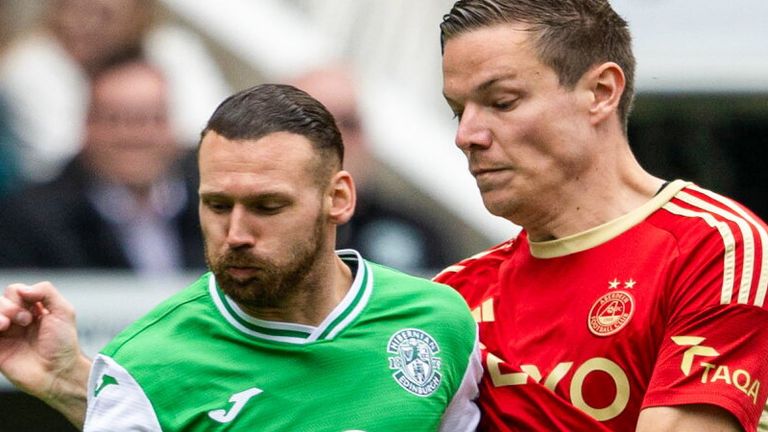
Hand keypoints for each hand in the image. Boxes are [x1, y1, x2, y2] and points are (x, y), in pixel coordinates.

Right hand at [0, 282, 90, 427]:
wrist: (58, 372)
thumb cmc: (63, 343)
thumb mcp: (63, 311)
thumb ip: (46, 291)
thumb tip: (22, 288)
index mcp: (32, 309)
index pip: (15, 291)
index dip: (20, 296)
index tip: (33, 312)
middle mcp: (16, 320)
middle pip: (0, 301)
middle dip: (9, 306)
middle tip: (25, 321)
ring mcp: (5, 335)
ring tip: (5, 325)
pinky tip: (0, 329)